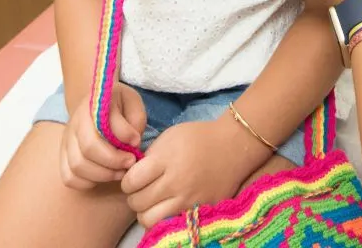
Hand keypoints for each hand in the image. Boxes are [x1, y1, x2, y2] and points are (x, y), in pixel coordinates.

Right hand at [59, 82, 145, 190]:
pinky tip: (103, 176)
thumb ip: (135, 118)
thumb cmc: (119, 106)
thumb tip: (132, 141)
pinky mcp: (63, 157)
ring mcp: (66, 141)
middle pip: (88, 149)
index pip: (103, 124)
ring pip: (77, 166)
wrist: (98, 107)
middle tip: (130, 162)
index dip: (123, 136)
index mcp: (92, 105)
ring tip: (120, 171)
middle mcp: (75, 122)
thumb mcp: (132, 102)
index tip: (137, 142)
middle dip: (113, 161)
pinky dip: (87, 182)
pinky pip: (69, 178)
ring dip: (103, 174)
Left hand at [121, 119, 251, 228]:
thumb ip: (149, 156)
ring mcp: (188, 200)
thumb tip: (132, 174)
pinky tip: (168, 207)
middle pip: (137, 202)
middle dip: (135, 196)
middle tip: (142, 189)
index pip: (131, 181)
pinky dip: (164, 218)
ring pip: (149, 220)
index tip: (134, 177)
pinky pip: (170, 223)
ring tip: (153, 202)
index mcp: (166, 160)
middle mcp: (176, 183)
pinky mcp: (200, 212)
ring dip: (146, 212)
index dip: (128, 180)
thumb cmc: (199, 137)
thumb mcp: (170, 136)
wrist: (233, 146)